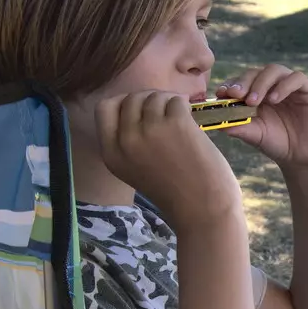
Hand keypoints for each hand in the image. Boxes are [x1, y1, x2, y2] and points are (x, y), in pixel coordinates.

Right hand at [94, 90, 241, 227]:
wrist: (204, 211)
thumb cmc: (175, 194)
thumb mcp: (135, 171)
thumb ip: (128, 142)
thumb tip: (137, 106)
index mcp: (111, 154)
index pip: (104, 108)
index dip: (122, 102)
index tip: (139, 110)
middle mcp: (126, 141)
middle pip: (130, 98)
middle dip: (149, 99)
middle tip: (166, 112)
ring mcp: (150, 130)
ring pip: (154, 96)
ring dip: (169, 102)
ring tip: (180, 121)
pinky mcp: (176, 124)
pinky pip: (176, 100)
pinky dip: (184, 108)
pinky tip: (190, 123)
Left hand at [218, 65, 307, 168]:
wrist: (301, 156)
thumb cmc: (276, 143)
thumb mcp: (253, 135)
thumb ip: (238, 126)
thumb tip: (219, 123)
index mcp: (256, 92)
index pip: (241, 80)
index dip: (230, 84)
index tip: (221, 93)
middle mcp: (272, 85)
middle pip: (255, 72)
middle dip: (243, 82)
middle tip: (235, 95)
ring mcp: (290, 85)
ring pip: (274, 70)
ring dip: (261, 83)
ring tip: (253, 101)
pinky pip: (297, 78)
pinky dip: (284, 86)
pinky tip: (274, 99)